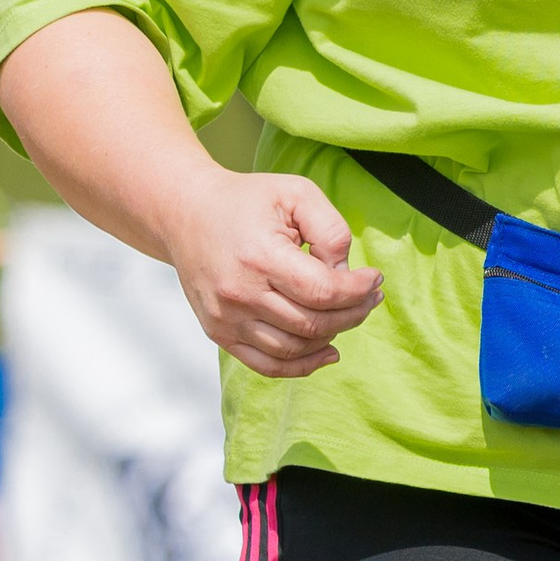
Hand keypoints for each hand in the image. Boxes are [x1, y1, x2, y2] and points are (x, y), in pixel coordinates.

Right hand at [163, 165, 381, 379]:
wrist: (185, 214)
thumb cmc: (246, 201)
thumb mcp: (296, 194)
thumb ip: (330, 230)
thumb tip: (346, 273)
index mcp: (260, 257)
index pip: (323, 291)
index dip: (358, 291)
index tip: (374, 279)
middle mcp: (240, 294)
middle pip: (313, 324)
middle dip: (353, 313)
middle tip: (370, 297)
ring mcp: (227, 318)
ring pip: (295, 349)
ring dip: (332, 337)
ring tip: (349, 314)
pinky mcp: (219, 332)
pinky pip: (267, 365)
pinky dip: (302, 366)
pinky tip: (328, 352)